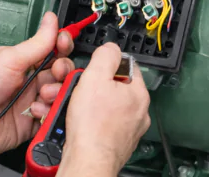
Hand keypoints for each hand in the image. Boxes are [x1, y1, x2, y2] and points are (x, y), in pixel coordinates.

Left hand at [0, 12, 74, 161]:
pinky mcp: (30, 125)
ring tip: (42, 96)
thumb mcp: (10, 59)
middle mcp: (29, 81)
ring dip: (55, 95)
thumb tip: (51, 19)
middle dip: (62, 73)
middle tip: (54, 74)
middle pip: (61, 74)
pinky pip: (51, 120)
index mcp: (24, 62)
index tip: (64, 44)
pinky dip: (48, 115)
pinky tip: (35, 112)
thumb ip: (37, 43)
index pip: (53, 51)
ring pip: (59, 97)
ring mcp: (30, 103)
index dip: (63, 47)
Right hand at [58, 43, 150, 176]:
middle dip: (89, 85)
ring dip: (83, 102)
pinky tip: (74, 121)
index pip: (127, 66)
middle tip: (76, 88)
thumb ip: (105, 56)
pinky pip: (98, 123)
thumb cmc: (92, 125)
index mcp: (138, 94)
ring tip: (69, 106)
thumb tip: (111, 47)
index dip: (106, 63)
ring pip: (103, 106)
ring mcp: (126, 130)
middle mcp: (137, 113)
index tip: (92, 67)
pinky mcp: (113, 142)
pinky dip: (85, 120)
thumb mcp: (95, 77)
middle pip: (111, 87)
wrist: (86, 160)